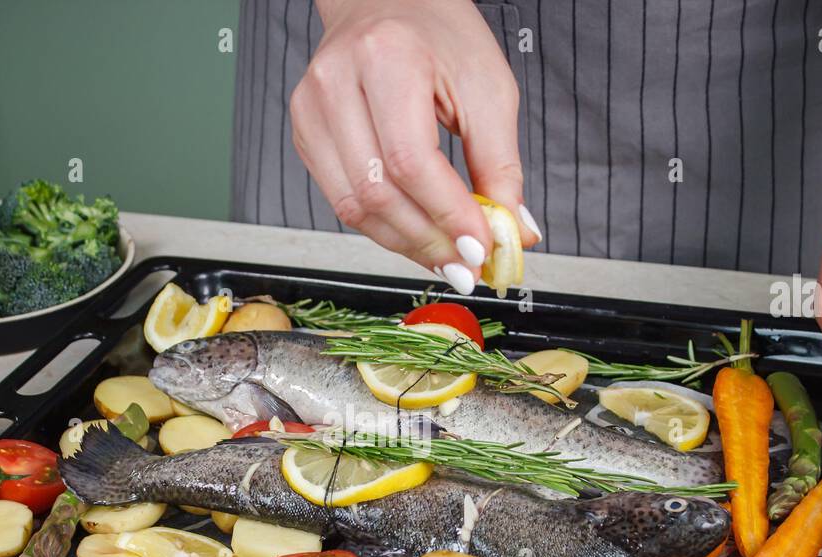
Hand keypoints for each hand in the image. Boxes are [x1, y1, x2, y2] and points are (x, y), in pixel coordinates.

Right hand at [292, 0, 540, 293]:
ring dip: (405, 244)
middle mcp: (336, 82)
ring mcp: (311, 110)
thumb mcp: (488, 89)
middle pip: (377, 192)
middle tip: (467, 266)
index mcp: (386, 58)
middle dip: (428, 240)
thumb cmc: (439, 36)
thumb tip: (514, 233)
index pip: (411, 160)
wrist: (388, 2)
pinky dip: (383, 227)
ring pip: (353, 207)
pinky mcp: (306, 134)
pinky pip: (342, 201)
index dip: (447, 215)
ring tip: (445, 258)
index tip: (481, 248)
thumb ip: (501, 165)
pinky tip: (416, 234)